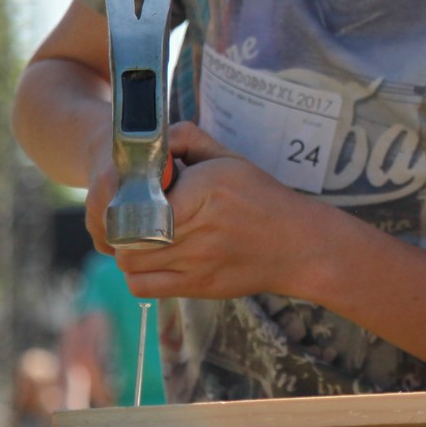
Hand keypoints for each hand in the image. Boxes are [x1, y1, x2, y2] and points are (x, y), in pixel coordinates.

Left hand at [107, 122, 316, 300]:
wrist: (299, 246)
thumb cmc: (263, 199)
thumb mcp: (231, 160)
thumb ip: (190, 140)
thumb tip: (154, 138)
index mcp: (206, 188)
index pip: (141, 197)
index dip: (129, 197)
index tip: (135, 195)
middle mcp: (200, 225)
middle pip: (130, 231)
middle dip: (126, 223)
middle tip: (135, 218)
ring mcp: (197, 260)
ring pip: (130, 260)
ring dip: (129, 250)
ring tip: (142, 241)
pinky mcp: (198, 286)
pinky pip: (143, 287)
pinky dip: (138, 276)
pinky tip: (152, 263)